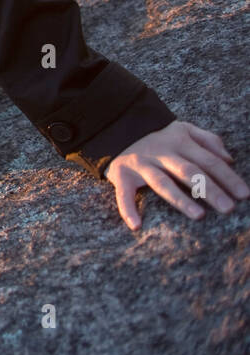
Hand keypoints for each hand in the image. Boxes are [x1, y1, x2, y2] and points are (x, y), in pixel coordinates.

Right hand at [106, 120, 248, 229]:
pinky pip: (124, 194)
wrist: (116, 129)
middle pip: (188, 171)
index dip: (228, 177)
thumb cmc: (158, 137)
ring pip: (162, 182)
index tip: (244, 195)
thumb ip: (208, 141)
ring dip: (180, 199)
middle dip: (210, 190)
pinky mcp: (122, 175)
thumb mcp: (183, 129)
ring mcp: (141, 164)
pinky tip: (136, 225)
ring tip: (198, 215)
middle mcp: (161, 153)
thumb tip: (229, 159)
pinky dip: (128, 209)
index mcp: (179, 142)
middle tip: (228, 208)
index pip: (208, 161)